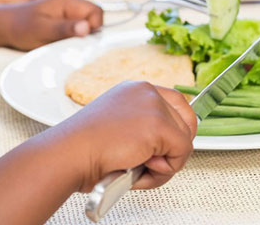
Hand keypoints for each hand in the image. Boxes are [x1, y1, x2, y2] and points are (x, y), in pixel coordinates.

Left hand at [0, 0, 102, 49]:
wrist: (6, 26)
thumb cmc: (22, 27)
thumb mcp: (43, 31)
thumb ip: (65, 29)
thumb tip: (87, 27)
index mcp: (68, 1)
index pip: (97, 12)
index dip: (93, 28)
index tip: (78, 39)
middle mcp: (71, 3)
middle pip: (94, 19)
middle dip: (86, 34)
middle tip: (67, 43)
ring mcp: (69, 11)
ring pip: (87, 25)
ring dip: (79, 37)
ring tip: (60, 42)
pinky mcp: (65, 19)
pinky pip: (78, 29)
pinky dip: (73, 38)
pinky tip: (58, 42)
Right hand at [70, 82, 196, 191]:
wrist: (72, 151)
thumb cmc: (86, 146)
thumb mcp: (118, 124)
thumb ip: (143, 126)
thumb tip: (169, 144)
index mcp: (134, 89)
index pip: (177, 101)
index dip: (180, 126)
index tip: (175, 144)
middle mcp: (146, 91)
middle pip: (187, 121)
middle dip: (175, 148)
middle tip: (153, 162)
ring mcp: (153, 106)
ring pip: (185, 140)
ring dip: (167, 164)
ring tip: (139, 167)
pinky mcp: (158, 125)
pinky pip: (181, 153)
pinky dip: (165, 171)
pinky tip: (139, 167)